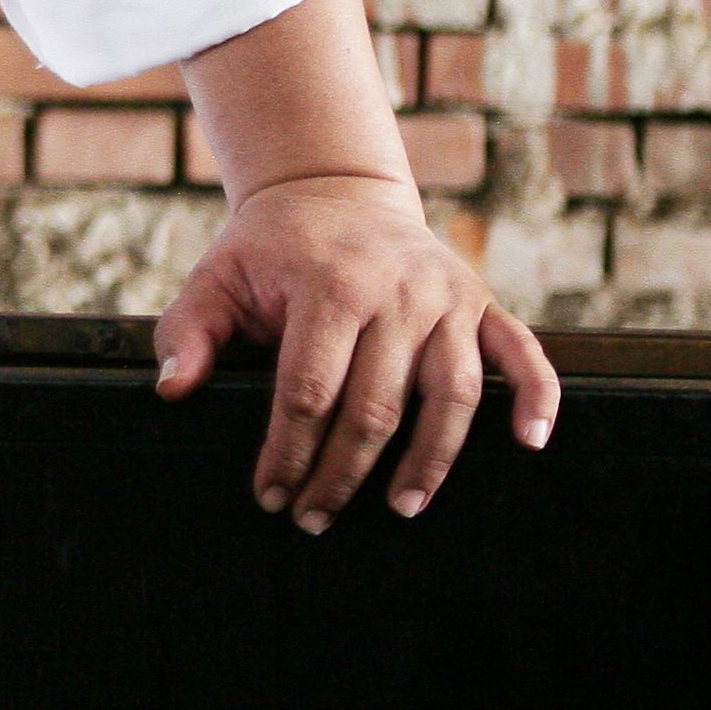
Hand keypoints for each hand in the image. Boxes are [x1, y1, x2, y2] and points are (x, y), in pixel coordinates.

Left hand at [154, 174, 558, 529]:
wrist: (333, 190)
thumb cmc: (268, 250)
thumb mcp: (216, 277)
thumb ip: (187, 331)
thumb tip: (173, 391)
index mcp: (329, 285)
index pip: (310, 390)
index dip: (288, 452)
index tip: (270, 495)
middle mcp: (397, 290)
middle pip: (377, 405)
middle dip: (343, 472)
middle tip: (315, 519)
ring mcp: (447, 296)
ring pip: (452, 394)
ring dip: (431, 460)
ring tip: (400, 509)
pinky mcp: (481, 301)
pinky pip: (522, 352)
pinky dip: (537, 397)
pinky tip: (531, 444)